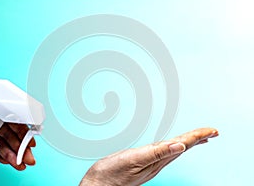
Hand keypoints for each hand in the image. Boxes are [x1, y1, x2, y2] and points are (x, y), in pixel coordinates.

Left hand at [0, 90, 35, 169]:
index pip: (10, 113)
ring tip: (20, 163)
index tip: (29, 141)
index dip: (22, 128)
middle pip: (10, 129)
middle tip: (27, 158)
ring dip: (13, 152)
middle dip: (20, 145)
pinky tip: (8, 160)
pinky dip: (2, 154)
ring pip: (3, 139)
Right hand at [80, 128, 218, 185]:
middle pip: (182, 147)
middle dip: (198, 139)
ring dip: (188, 142)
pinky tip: (173, 146)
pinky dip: (173, 146)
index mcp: (156, 160)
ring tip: (199, 138)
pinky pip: (164, 153)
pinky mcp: (143, 164)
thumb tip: (180, 145)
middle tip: (213, 132)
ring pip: (175, 150)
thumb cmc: (111, 174)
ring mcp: (150, 165)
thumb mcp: (134, 160)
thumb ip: (157, 153)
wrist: (97, 185)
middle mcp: (156, 163)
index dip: (198, 136)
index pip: (183, 144)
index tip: (213, 131)